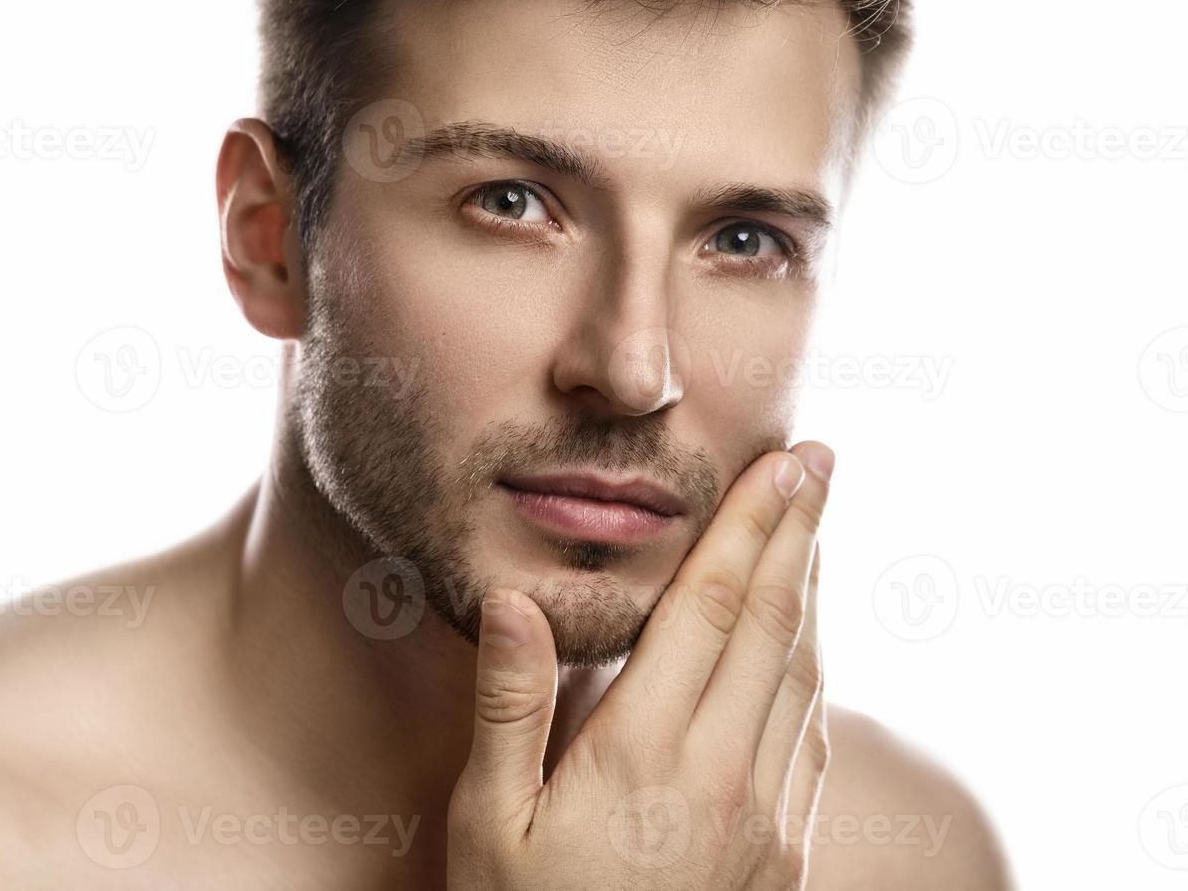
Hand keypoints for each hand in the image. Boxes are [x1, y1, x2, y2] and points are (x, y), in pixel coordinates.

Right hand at [447, 442, 832, 889]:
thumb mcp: (489, 825)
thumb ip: (509, 707)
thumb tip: (515, 600)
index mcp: (644, 752)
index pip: (710, 608)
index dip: (747, 526)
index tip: (780, 463)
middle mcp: (721, 773)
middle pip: (774, 624)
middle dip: (799, 532)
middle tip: (823, 461)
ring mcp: (763, 816)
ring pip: (804, 675)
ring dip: (814, 591)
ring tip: (816, 531)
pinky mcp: (782, 853)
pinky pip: (809, 737)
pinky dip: (814, 668)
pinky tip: (806, 647)